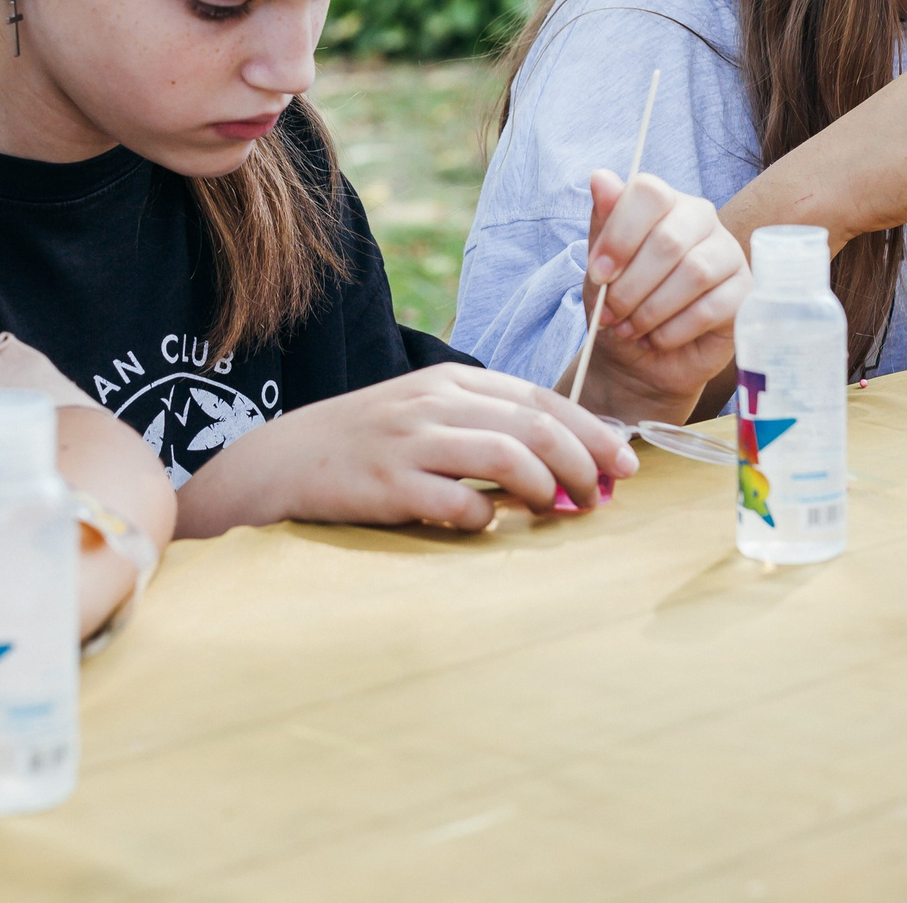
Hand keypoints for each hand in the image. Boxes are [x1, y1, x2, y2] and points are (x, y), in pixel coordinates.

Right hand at [175, 367, 639, 535]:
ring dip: (546, 488)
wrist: (281, 463)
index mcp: (451, 381)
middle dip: (582, 462)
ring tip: (558, 512)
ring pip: (508, 456)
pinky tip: (485, 524)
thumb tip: (563, 463)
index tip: (624, 463)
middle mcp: (435, 403)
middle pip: (534, 426)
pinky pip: (457, 501)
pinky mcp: (388, 484)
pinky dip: (483, 517)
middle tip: (600, 497)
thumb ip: (486, 429)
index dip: (591, 431)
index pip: (540, 398)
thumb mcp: (428, 417)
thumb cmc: (368, 445)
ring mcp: (410, 442)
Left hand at [570, 170, 749, 423]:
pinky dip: (674, 330)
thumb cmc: (621, 304)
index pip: (649, 192)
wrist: (639, 359)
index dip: (619, 236)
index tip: (598, 275)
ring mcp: (728, 253)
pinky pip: (712, 308)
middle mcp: (701, 219)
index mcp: (665, 203)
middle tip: (611, 314)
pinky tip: (657, 338)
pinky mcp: (744, 292)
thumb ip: (602, 224)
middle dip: (631, 285)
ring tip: (631, 329)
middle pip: (669, 239)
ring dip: (652, 310)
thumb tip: (601, 177)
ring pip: (693, 273)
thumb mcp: (599, 266)